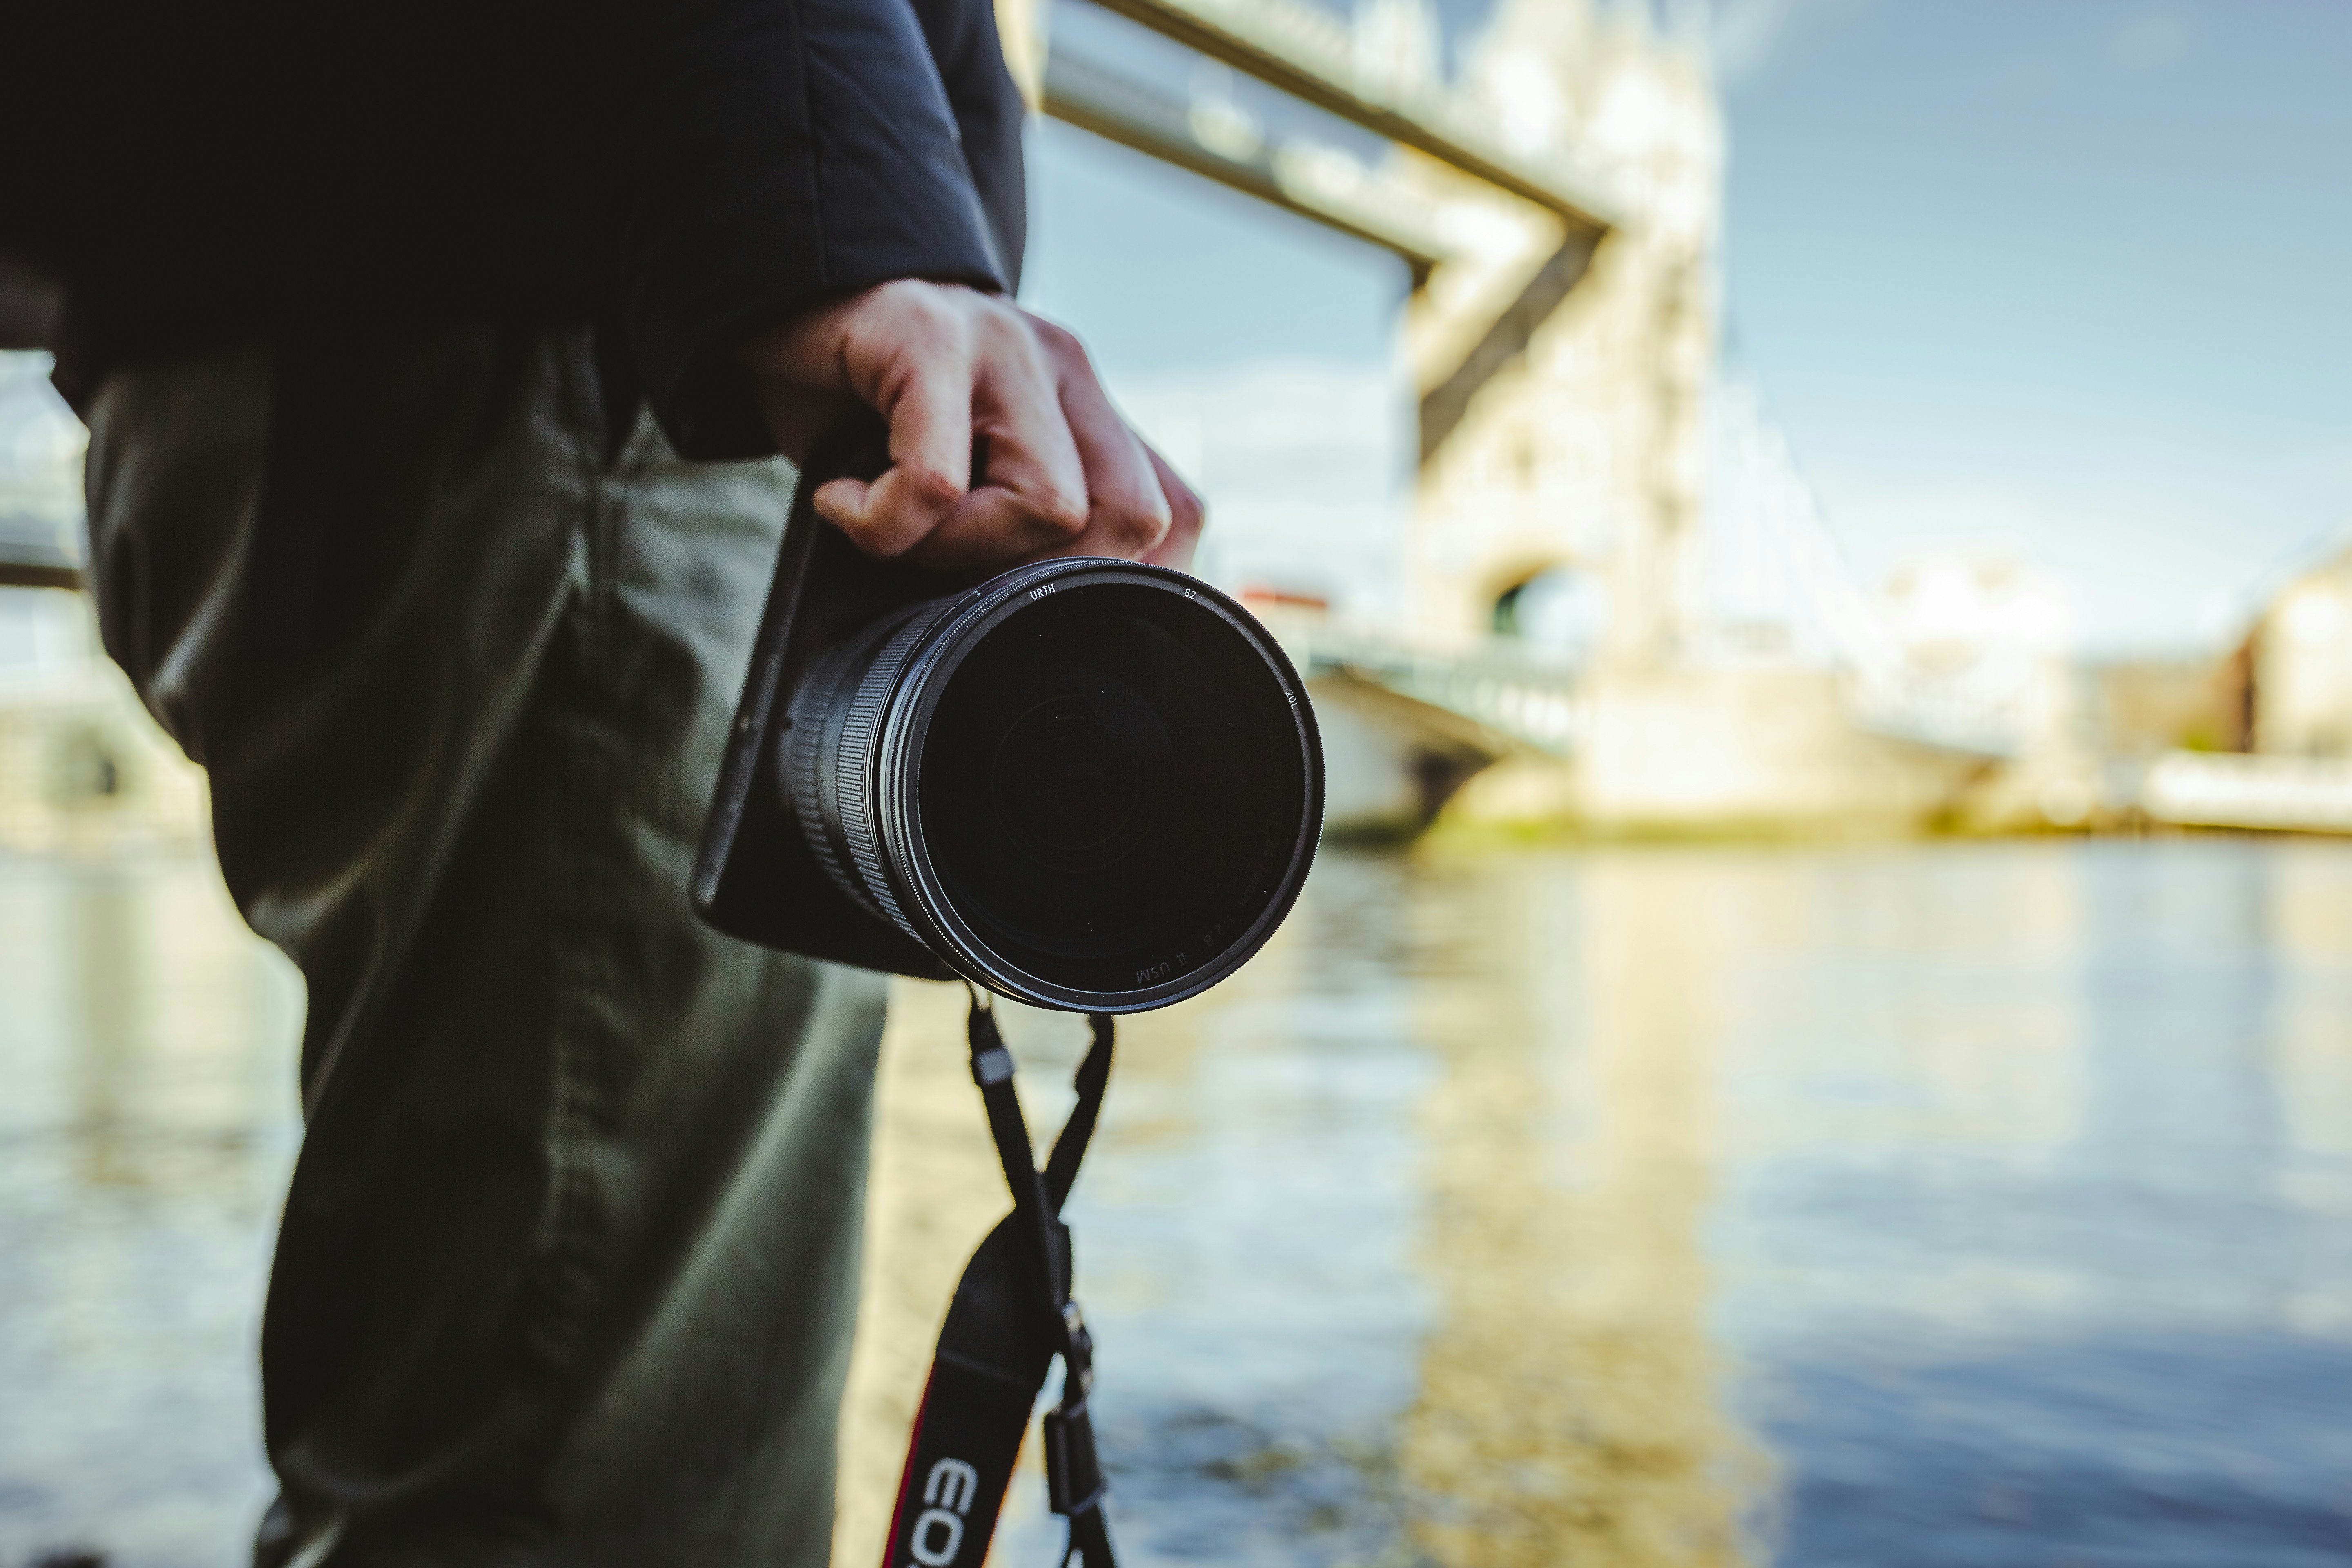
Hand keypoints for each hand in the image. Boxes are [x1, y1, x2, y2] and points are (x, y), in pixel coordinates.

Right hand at [742, 281, 1202, 573]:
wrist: (783, 307)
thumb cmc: (868, 414)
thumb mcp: (971, 476)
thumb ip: (1024, 529)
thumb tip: (1048, 635)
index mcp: (1088, 407)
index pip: (1173, 514)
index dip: (1126, 587)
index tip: (1044, 617)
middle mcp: (1066, 369)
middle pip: (1128, 521)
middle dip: (1036, 578)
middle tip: (942, 559)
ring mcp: (1006, 345)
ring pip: (1050, 506)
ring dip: (956, 551)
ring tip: (888, 521)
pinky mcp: (930, 339)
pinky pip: (939, 483)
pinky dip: (883, 522)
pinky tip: (839, 499)